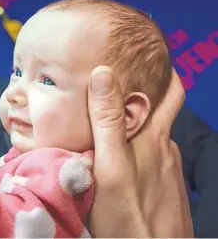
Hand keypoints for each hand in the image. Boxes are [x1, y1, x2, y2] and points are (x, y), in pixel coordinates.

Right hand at [87, 66, 192, 237]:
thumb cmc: (127, 213)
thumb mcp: (109, 164)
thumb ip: (106, 120)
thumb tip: (103, 72)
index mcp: (154, 138)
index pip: (170, 94)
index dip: (166, 74)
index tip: (153, 59)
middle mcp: (167, 150)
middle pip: (161, 114)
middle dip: (148, 96)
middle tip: (126, 85)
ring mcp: (169, 171)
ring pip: (155, 138)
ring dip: (139, 125)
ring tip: (114, 121)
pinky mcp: (166, 188)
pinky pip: (154, 160)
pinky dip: (139, 150)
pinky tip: (124, 160)